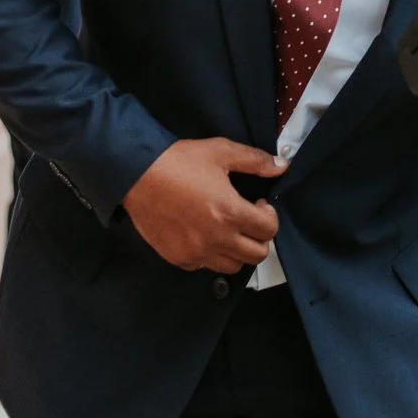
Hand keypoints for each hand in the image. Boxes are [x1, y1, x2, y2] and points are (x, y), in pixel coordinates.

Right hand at [121, 139, 286, 272]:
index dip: (270, 216)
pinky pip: (204, 266)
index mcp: (230, 212)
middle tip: (248, 220)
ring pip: (233, 266)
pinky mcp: (178, 257)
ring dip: (237, 250)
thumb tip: (281, 167)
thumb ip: (255, 161)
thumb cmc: (178, 161)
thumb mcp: (221, 151)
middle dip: (259, 237)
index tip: (258, 205)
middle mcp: (216, 238)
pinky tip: (204, 235)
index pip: (270, 230)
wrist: (136, 174)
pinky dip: (210, 255)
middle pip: (257, 254)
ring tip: (228, 230)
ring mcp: (196, 252)